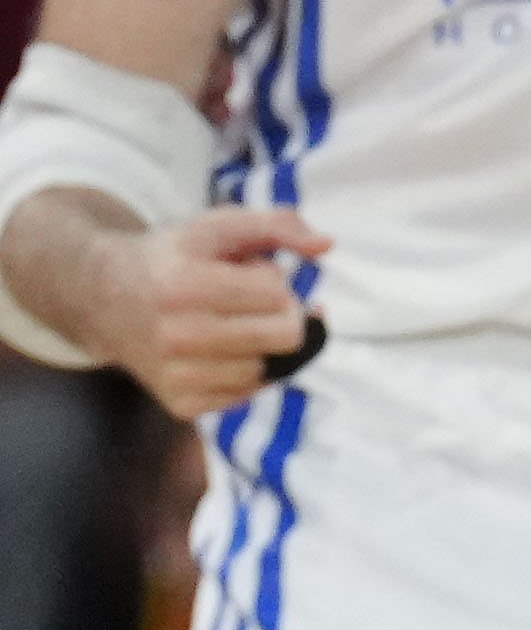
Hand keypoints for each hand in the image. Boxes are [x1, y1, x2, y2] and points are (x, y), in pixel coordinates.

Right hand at [89, 210, 330, 420]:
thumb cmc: (174, 257)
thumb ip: (278, 225)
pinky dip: (246, 371)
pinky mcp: (179, 405)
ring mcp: (175, 377)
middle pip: (284, 337)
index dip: (274, 279)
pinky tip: (222, 349)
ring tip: (230, 322)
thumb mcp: (218, 225)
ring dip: (262, 344)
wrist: (105, 297)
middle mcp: (176, 337)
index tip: (247, 273)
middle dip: (280, 314)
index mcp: (185, 286)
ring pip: (268, 368)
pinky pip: (247, 393)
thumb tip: (326, 247)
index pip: (278, 295)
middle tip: (249, 301)